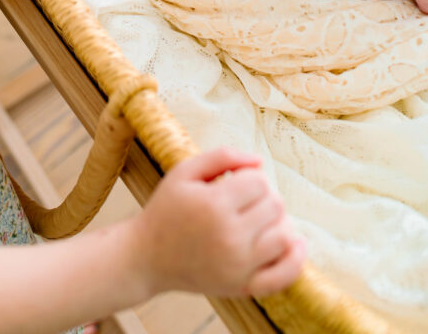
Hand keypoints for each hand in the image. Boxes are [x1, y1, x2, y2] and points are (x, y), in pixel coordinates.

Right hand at [131, 148, 305, 299]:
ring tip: (258, 219)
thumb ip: (222, 157)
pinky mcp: (243, 287)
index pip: (259, 181)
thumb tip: (259, 161)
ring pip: (285, 235)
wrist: (148, 256)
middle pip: (275, 205)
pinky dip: (296, 259)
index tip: (234, 182)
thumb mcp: (184, 171)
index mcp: (213, 205)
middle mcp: (229, 237)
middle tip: (243, 200)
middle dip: (264, 197)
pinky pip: (284, 275)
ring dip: (278, 221)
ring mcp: (239, 266)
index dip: (250, 177)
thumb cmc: (167, 209)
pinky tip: (295, 243)